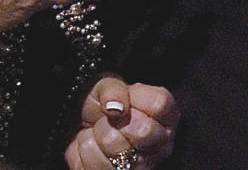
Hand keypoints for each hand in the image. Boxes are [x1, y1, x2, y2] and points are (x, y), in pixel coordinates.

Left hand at [65, 77, 179, 168]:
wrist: (83, 126)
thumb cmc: (102, 103)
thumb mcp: (106, 84)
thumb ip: (113, 89)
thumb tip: (115, 108)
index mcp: (164, 115)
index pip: (159, 104)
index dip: (134, 98)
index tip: (122, 102)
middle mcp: (161, 144)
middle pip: (143, 130)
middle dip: (115, 119)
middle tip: (109, 118)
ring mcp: (144, 167)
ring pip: (118, 151)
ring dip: (97, 136)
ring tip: (100, 133)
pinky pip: (97, 166)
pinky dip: (86, 152)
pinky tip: (93, 147)